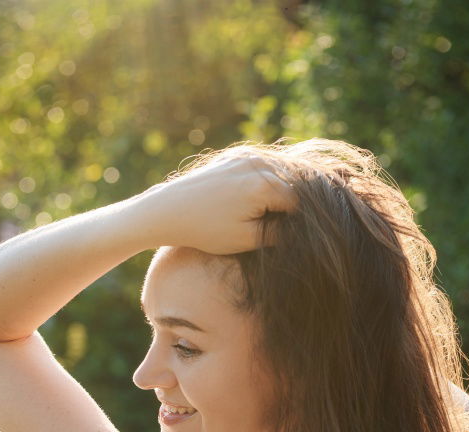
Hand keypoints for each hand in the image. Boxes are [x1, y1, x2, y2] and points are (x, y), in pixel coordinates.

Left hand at [136, 153, 298, 254]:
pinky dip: (261, 182)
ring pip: (276, 174)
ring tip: (258, 214)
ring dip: (275, 192)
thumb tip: (300, 229)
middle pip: (290, 185)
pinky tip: (248, 199)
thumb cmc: (207, 229)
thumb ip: (279, 233)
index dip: (294, 222)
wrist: (168, 210)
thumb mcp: (247, 239)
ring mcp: (245, 156)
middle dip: (286, 205)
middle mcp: (259, 164)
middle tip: (269, 225)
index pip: (298, 203)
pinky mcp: (233, 156)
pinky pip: (260, 168)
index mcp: (265, 186)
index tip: (281, 235)